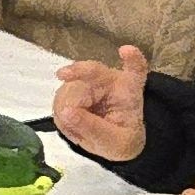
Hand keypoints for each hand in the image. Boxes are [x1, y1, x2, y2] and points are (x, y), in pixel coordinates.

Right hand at [51, 44, 149, 161]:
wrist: (112, 141)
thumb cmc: (120, 139)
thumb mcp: (115, 143)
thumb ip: (93, 128)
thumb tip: (66, 111)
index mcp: (129, 89)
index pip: (135, 69)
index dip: (132, 59)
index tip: (126, 51)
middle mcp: (110, 79)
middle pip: (85, 77)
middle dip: (72, 103)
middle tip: (71, 125)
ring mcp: (90, 81)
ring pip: (67, 88)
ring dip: (65, 113)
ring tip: (77, 129)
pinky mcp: (74, 88)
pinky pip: (59, 99)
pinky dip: (61, 116)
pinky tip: (71, 124)